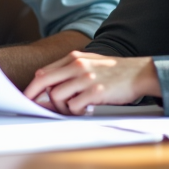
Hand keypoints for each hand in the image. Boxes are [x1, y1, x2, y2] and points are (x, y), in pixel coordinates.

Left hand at [22, 52, 160, 114]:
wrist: (139, 73)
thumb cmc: (113, 71)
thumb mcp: (89, 63)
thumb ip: (69, 72)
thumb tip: (48, 90)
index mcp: (73, 57)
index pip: (43, 72)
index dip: (33, 87)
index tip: (29, 98)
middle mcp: (77, 65)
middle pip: (44, 82)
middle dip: (35, 97)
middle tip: (35, 107)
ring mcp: (86, 78)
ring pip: (56, 96)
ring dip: (61, 107)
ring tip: (73, 108)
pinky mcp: (95, 92)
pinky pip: (73, 106)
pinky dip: (75, 111)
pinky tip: (85, 109)